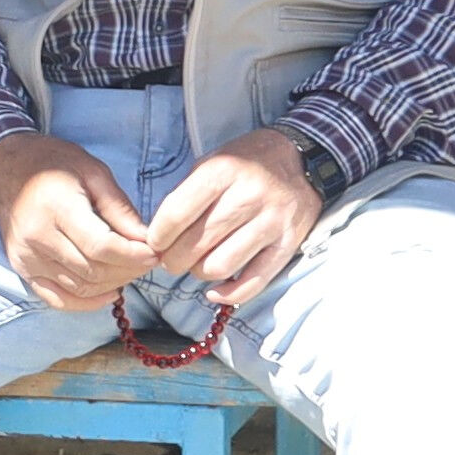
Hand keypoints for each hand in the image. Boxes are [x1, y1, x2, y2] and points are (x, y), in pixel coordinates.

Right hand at [0, 133, 153, 310]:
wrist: (4, 168)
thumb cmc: (52, 163)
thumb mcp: (92, 171)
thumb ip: (119, 208)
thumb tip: (146, 239)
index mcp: (57, 208)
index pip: (101, 246)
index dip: (133, 256)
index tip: (154, 253)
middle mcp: (38, 237)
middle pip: (93, 270)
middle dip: (128, 270)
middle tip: (147, 260)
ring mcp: (27, 257)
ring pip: (80, 287)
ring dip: (112, 284)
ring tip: (130, 269)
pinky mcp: (22, 268)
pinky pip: (57, 298)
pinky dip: (86, 303)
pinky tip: (108, 292)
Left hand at [144, 127, 322, 309]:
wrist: (300, 160)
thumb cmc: (246, 164)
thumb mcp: (211, 163)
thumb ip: (186, 196)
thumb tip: (160, 235)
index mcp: (223, 172)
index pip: (177, 214)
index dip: (158, 236)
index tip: (154, 243)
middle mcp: (248, 197)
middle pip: (196, 244)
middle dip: (173, 259)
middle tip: (170, 259)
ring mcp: (271, 222)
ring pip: (220, 266)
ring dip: (198, 273)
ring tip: (195, 266)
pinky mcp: (288, 244)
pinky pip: (254, 281)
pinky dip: (230, 294)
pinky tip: (215, 291)